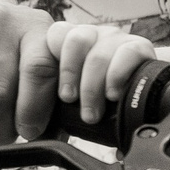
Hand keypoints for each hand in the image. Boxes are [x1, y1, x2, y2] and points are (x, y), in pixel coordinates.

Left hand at [43, 21, 158, 122]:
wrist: (138, 93)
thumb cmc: (95, 99)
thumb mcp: (71, 98)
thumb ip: (52, 106)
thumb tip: (30, 134)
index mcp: (70, 41)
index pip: (56, 35)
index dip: (58, 67)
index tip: (64, 97)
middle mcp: (93, 35)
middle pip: (77, 40)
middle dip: (73, 77)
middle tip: (74, 104)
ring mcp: (116, 38)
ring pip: (99, 53)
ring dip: (93, 86)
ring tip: (93, 112)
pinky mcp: (140, 46)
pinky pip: (128, 53)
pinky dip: (118, 76)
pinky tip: (113, 94)